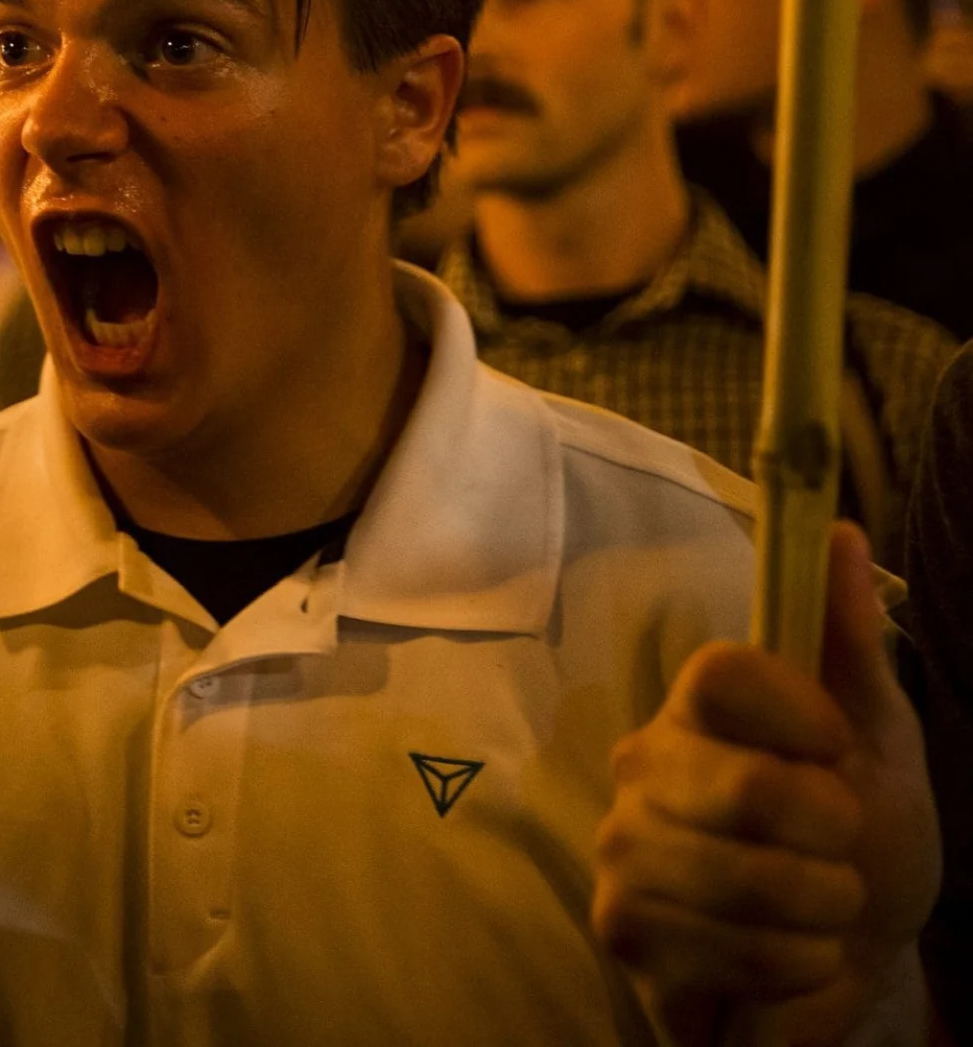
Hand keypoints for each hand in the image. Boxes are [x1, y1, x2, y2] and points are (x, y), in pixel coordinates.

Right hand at [592, 523, 940, 1042]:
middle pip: (747, 787)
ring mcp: (622, 849)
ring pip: (747, 879)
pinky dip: (790, 966)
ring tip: (816, 911)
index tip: (836, 748)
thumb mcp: (876, 740)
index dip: (797, 713)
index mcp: (697, 710)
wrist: (848, 956)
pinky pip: (729, 949)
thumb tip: (843, 532)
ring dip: (821, 910)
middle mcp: (641, 765)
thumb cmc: (860, 839)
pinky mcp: (622, 930)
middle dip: (833, 836)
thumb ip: (849, 644)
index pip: (722, 671)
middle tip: (837, 850)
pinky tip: (781, 957)